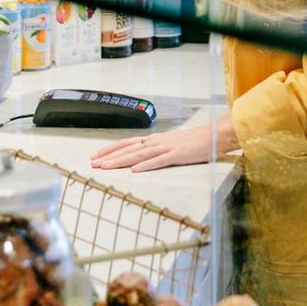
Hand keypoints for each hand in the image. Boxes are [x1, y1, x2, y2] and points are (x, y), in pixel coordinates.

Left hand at [91, 123, 226, 171]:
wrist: (212, 135)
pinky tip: (135, 170)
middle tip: (94, 164)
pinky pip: (159, 161)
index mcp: (154, 139)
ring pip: (139, 154)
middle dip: (109, 156)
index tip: (96, 156)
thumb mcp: (170, 143)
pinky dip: (146, 165)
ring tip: (106, 166)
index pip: (127, 143)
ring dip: (121, 161)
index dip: (110, 149)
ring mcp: (166, 147)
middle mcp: (156, 141)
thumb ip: (156, 150)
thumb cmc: (193, 141)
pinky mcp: (177, 155)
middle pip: (128, 148)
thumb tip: (140, 158)